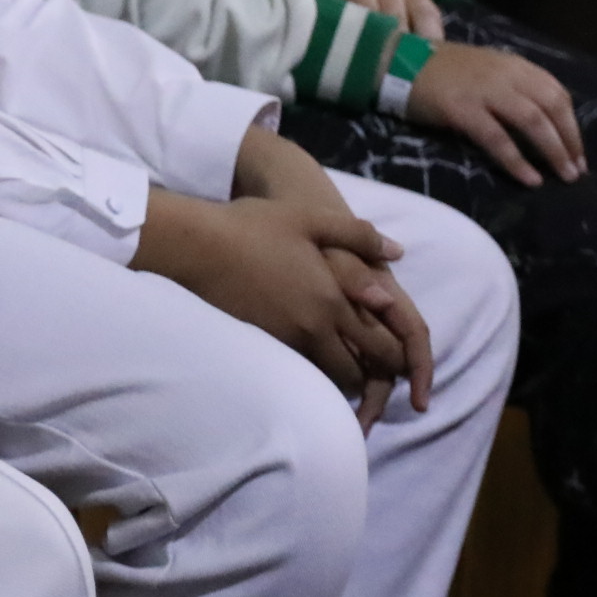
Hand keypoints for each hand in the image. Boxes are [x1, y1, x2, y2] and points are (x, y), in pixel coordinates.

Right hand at [135, 190, 427, 416]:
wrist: (197, 245)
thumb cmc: (254, 226)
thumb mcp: (312, 219)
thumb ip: (360, 234)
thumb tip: (397, 251)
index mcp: (331, 300)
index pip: (378, 345)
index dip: (395, 357)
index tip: (399, 358)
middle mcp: (311, 328)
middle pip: (352, 372)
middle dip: (369, 378)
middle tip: (376, 374)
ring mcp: (283, 339)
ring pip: (323, 376)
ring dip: (338, 376)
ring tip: (345, 369)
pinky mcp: (259, 342)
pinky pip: (296, 367)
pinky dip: (310, 369)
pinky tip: (309, 357)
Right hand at [406, 42, 584, 184]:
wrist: (394, 62)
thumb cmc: (439, 70)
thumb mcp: (484, 68)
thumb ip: (511, 85)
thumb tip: (540, 119)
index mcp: (512, 65)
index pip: (556, 92)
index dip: (571, 124)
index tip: (577, 150)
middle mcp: (504, 75)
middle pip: (551, 106)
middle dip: (569, 140)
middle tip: (575, 170)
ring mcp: (483, 91)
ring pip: (532, 121)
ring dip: (553, 151)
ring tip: (562, 177)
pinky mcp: (462, 110)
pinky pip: (497, 139)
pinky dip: (517, 160)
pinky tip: (529, 178)